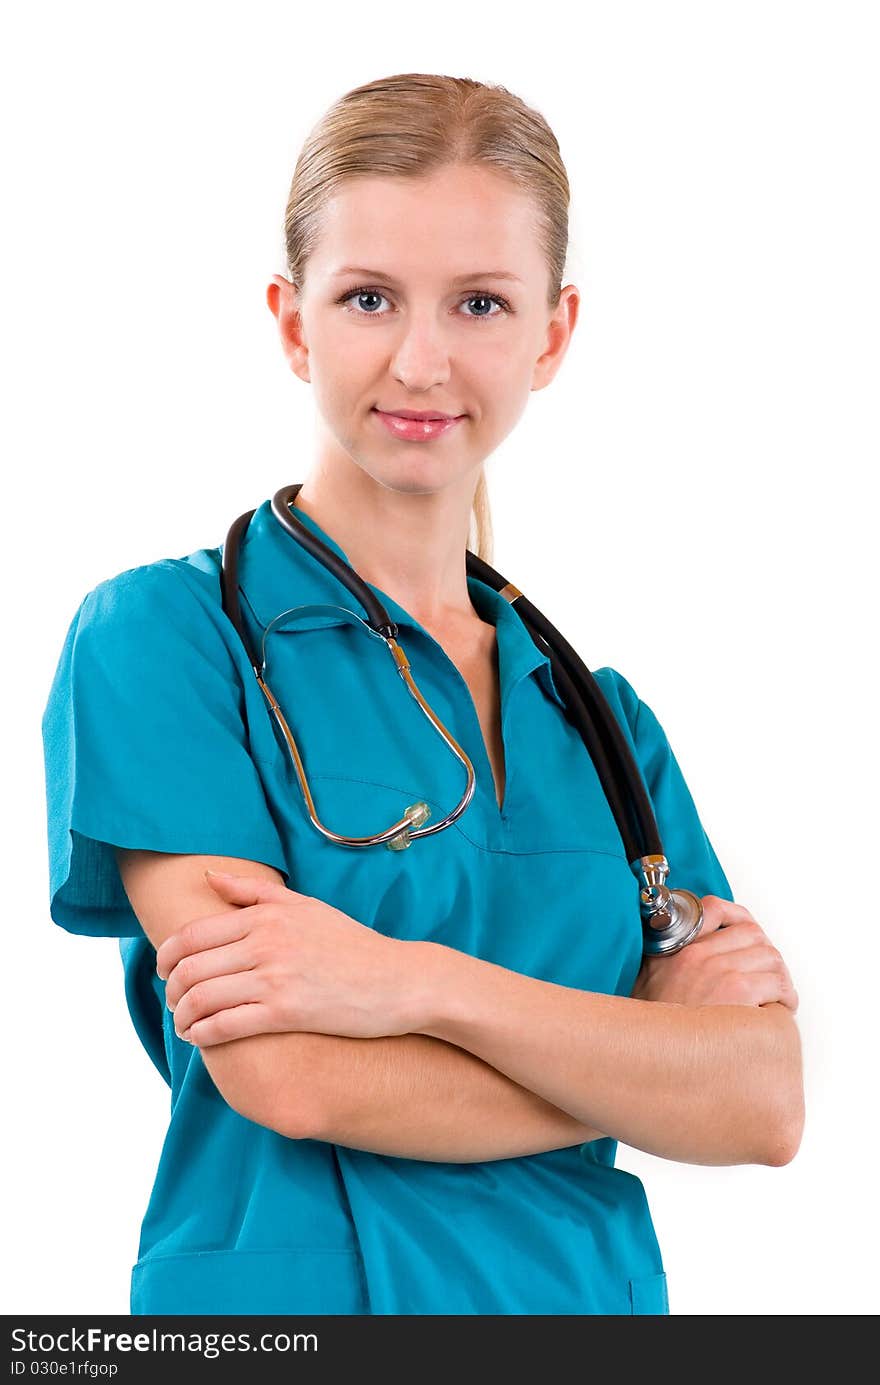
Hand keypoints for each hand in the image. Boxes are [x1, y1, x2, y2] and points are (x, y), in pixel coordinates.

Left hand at [155, 870, 422, 1045]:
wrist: (398, 981)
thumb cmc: (352, 945)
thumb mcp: (306, 906)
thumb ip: (253, 893)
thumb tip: (210, 878)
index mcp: (266, 916)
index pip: (193, 934)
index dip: (166, 956)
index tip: (163, 971)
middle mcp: (265, 943)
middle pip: (190, 968)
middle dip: (171, 990)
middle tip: (173, 1002)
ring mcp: (274, 978)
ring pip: (201, 998)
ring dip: (182, 1016)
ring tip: (184, 1024)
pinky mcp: (285, 1013)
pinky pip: (225, 1026)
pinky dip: (202, 1035)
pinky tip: (201, 1039)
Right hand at [631, 895, 798, 1011]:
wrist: (649, 1049)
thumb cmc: (653, 1022)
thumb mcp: (648, 975)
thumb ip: (667, 954)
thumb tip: (685, 947)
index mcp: (680, 946)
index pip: (716, 909)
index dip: (739, 919)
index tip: (748, 935)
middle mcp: (700, 955)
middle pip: (753, 935)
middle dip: (767, 955)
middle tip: (770, 975)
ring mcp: (719, 972)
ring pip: (771, 958)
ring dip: (780, 977)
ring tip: (778, 995)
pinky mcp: (737, 993)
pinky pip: (777, 984)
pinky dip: (785, 997)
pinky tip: (778, 1009)